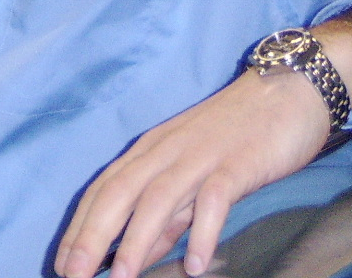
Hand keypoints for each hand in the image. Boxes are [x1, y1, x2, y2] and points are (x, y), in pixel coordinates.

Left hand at [53, 68, 331, 277]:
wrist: (289, 91)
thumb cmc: (237, 136)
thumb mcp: (193, 175)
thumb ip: (169, 215)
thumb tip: (141, 253)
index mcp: (151, 150)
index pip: (104, 190)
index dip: (80, 227)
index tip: (61, 263)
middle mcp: (168, 150)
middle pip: (120, 192)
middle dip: (92, 236)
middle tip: (73, 274)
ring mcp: (202, 155)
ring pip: (159, 197)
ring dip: (137, 240)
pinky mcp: (238, 163)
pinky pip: (215, 198)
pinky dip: (203, 231)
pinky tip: (195, 264)